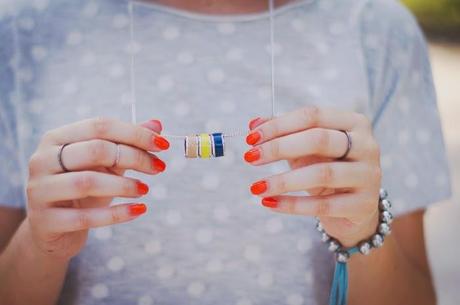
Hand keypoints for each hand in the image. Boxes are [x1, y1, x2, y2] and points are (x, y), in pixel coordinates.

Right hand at [25, 117, 168, 259]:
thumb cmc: (83, 191)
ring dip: (124, 185)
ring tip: (145, 189)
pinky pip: (86, 217)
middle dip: (134, 157)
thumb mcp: (105, 165)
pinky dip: (117, 213)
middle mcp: (42, 160)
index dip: (135, 134)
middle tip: (159, 168)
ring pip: (88, 182)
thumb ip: (127, 143)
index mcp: (56, 138)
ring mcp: (40, 190)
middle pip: (96, 150)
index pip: (100, 126)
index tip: (163, 145)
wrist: (54, 229)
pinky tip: (139, 210)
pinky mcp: (46, 221)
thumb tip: (157, 124)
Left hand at [244, 106, 380, 246]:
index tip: (250, 137)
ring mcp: (369, 175)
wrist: (352, 208)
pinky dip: (292, 205)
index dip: (279, 125)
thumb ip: (283, 133)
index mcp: (353, 122)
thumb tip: (253, 125)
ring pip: (322, 173)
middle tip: (250, 158)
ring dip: (283, 181)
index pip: (313, 115)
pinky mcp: (364, 205)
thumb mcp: (305, 148)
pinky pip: (323, 205)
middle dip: (279, 148)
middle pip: (319, 140)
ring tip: (256, 186)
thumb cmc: (326, 168)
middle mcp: (367, 145)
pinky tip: (269, 203)